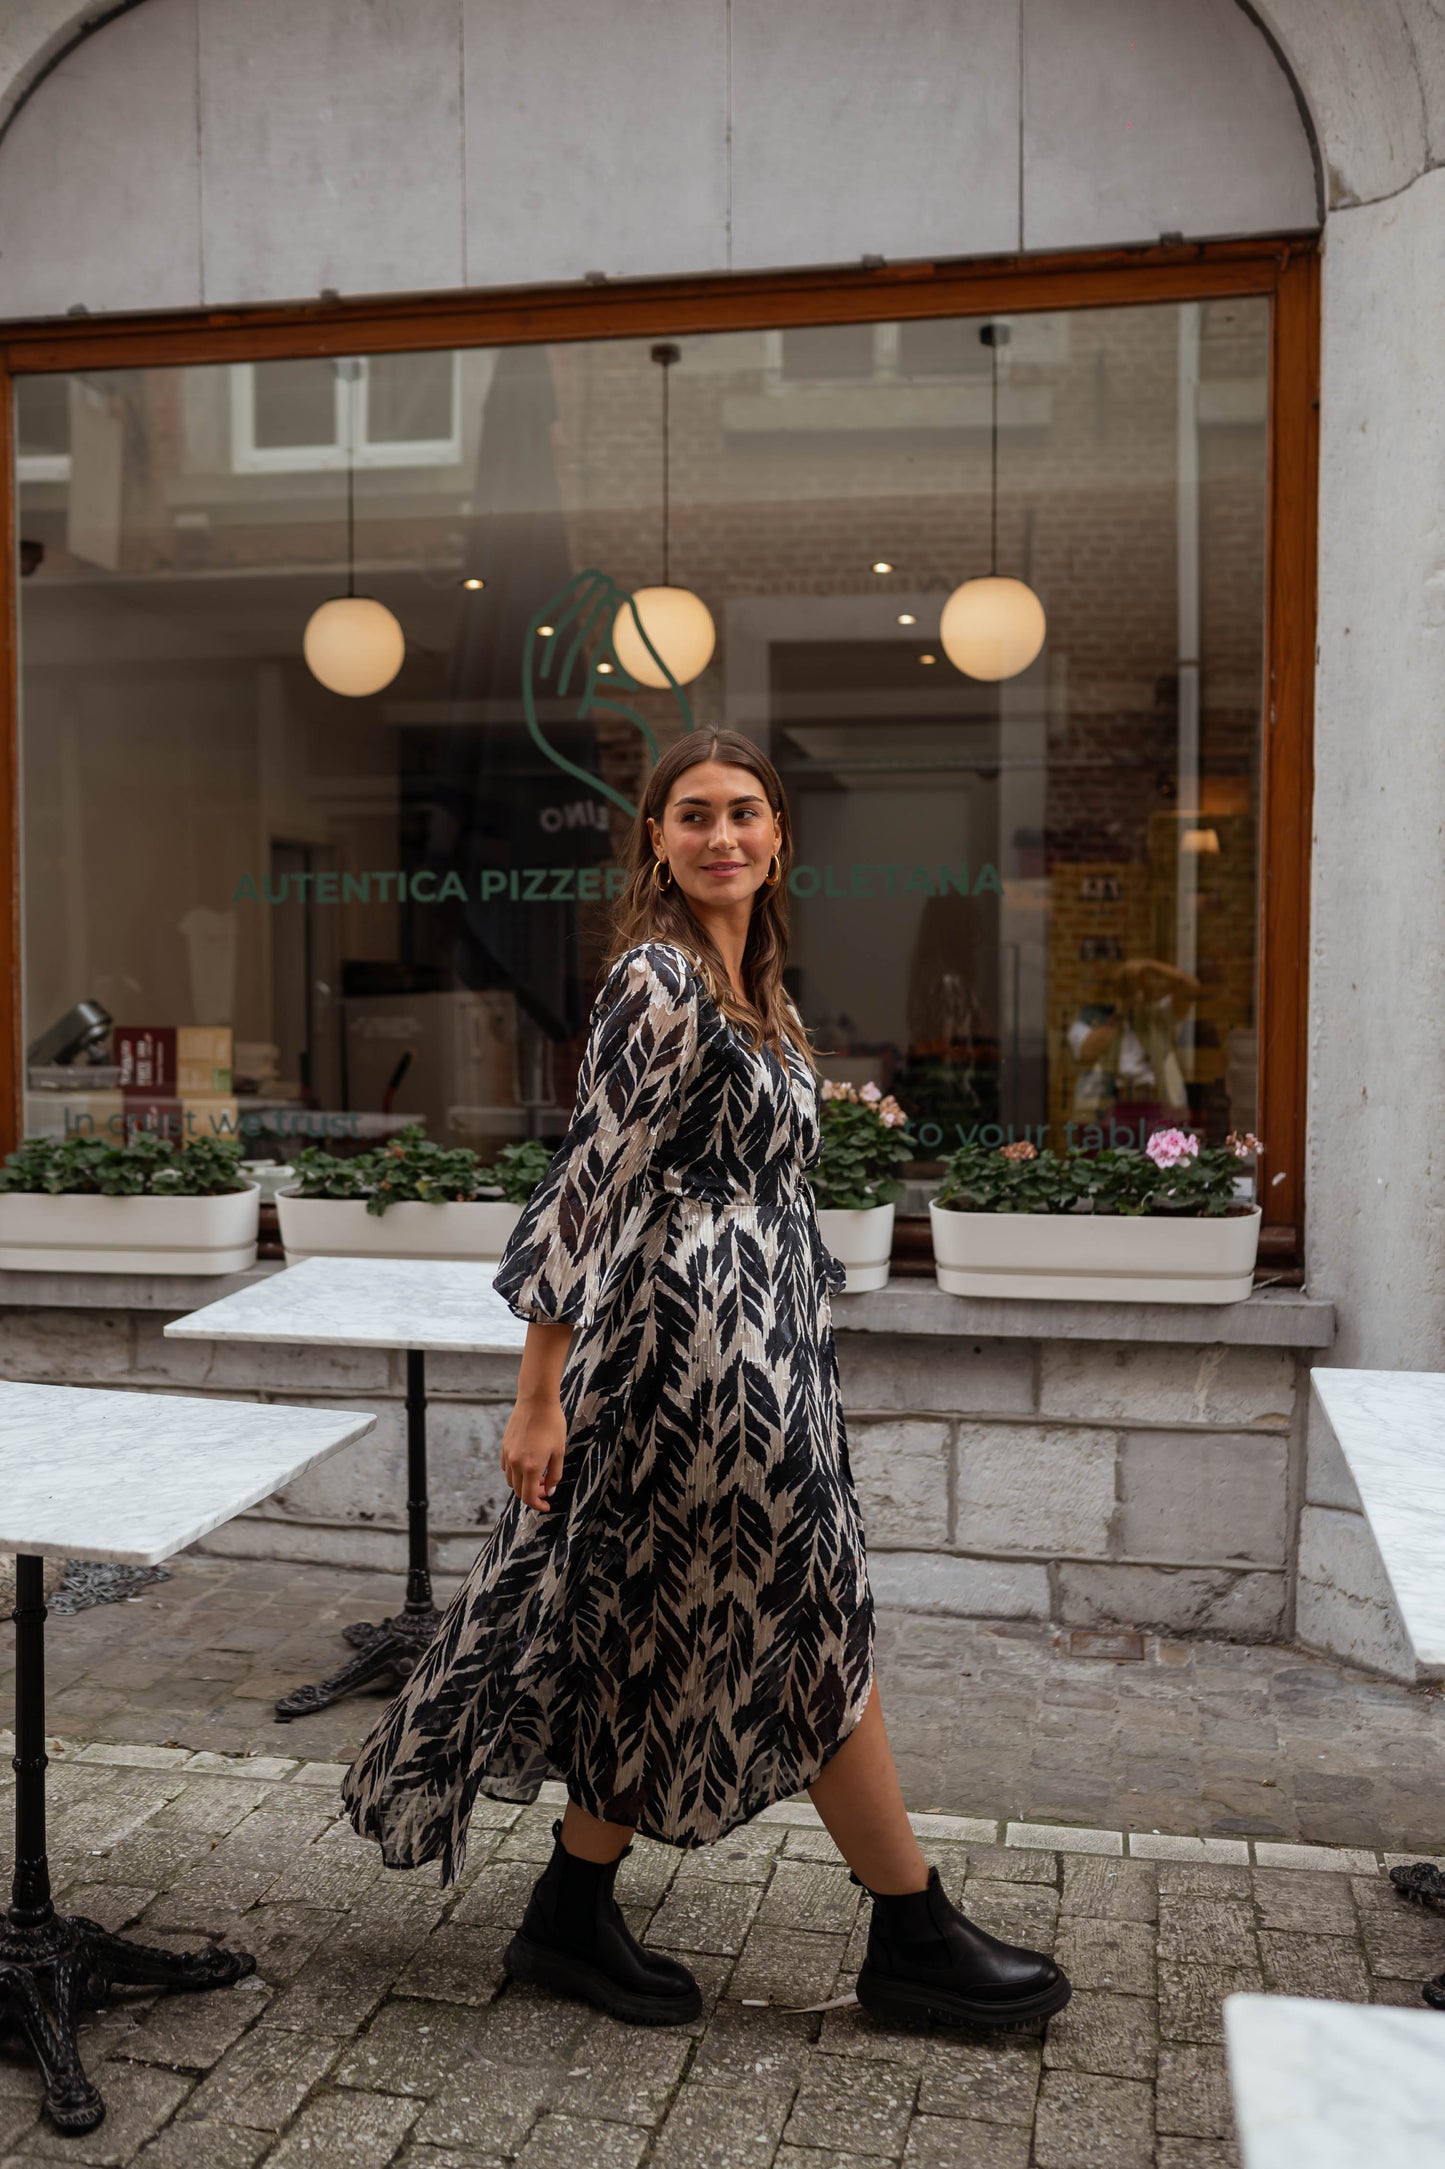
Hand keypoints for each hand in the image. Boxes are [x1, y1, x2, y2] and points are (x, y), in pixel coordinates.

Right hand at [500, 1397, 566, 1511]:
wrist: (536, 1401)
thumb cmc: (552, 1424)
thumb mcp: (559, 1451)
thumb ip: (554, 1475)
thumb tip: (548, 1491)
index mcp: (531, 1467)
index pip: (529, 1497)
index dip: (538, 1505)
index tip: (546, 1506)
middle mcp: (515, 1463)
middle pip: (519, 1491)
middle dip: (532, 1494)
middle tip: (545, 1488)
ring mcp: (508, 1454)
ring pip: (510, 1480)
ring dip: (522, 1484)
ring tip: (537, 1475)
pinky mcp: (504, 1445)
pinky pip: (506, 1467)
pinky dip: (514, 1472)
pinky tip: (526, 1464)